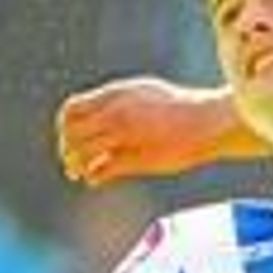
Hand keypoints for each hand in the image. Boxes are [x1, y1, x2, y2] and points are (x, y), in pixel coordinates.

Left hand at [56, 77, 236, 185]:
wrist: (207, 122)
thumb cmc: (180, 108)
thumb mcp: (144, 93)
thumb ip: (118, 102)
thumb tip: (99, 114)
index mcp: (116, 94)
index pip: (71, 109)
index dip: (65, 126)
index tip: (70, 136)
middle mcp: (116, 113)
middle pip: (72, 132)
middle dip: (66, 148)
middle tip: (70, 160)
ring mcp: (125, 135)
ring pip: (82, 152)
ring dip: (76, 165)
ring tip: (78, 173)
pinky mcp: (136, 158)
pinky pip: (102, 170)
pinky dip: (93, 177)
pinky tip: (94, 180)